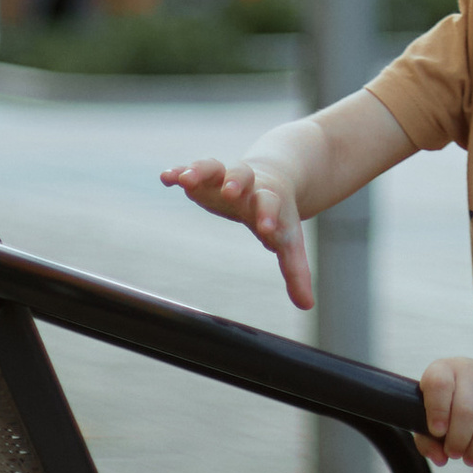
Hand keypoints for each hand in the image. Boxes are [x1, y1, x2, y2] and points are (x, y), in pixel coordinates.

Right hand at [161, 154, 312, 309]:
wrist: (273, 177)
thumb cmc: (279, 214)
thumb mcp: (287, 240)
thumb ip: (295, 270)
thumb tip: (307, 305)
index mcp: (270, 199)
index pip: (270, 204)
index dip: (268, 215)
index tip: (266, 229)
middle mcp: (247, 185)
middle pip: (243, 176)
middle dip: (236, 181)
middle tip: (231, 192)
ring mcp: (225, 178)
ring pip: (214, 167)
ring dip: (201, 170)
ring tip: (186, 179)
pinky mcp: (206, 178)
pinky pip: (190, 171)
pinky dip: (178, 172)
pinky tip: (166, 178)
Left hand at [416, 351, 472, 467]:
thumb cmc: (458, 401)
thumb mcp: (436, 411)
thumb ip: (427, 438)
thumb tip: (440, 459)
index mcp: (445, 370)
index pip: (439, 384)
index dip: (437, 411)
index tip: (437, 432)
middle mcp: (471, 369)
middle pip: (466, 410)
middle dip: (458, 441)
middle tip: (455, 453)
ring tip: (471, 458)